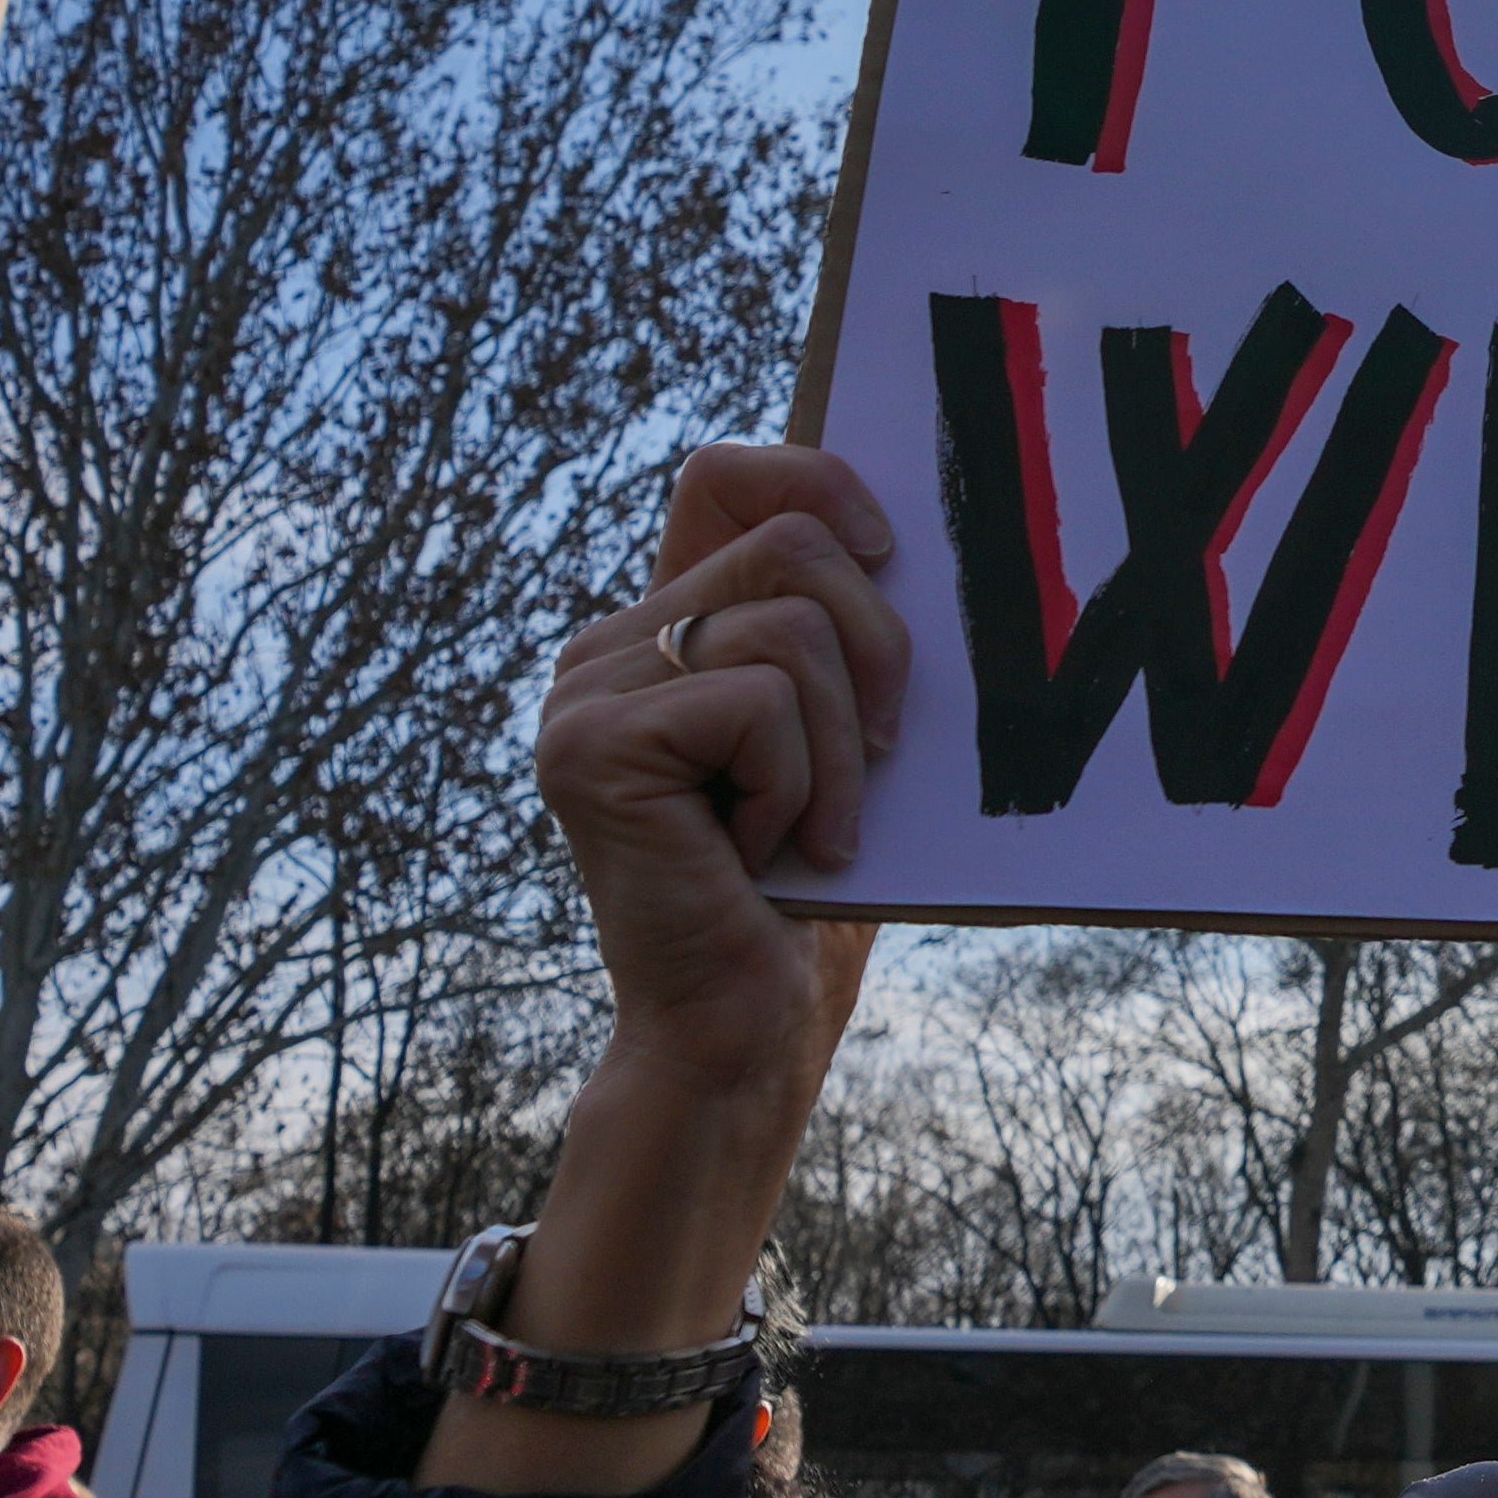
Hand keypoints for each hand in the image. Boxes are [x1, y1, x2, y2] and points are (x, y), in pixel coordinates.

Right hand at [545, 441, 908, 1093]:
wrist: (741, 1020)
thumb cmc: (811, 884)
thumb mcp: (840, 730)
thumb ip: (840, 632)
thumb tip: (913, 528)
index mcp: (662, 627)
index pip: (724, 477)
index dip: (816, 479)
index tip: (888, 552)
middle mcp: (606, 644)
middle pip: (791, 542)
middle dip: (879, 649)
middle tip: (879, 758)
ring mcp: (584, 691)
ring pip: (789, 625)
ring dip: (842, 744)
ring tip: (814, 827)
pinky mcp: (591, 743)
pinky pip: (760, 702)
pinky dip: (798, 783)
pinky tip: (758, 851)